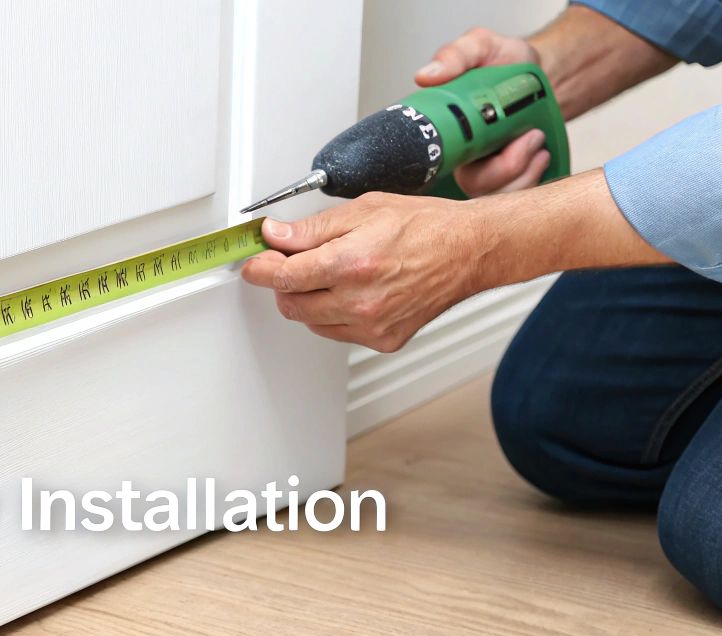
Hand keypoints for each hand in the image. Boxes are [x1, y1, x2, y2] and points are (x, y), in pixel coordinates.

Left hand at [240, 193, 485, 352]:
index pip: (285, 277)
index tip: (254, 263)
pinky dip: (333, 314)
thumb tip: (275, 235)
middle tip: (292, 263)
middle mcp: (360, 301)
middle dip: (284, 284)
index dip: (262, 269)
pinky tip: (353, 292)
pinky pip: (338, 332)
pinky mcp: (382, 340)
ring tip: (333, 273)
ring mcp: (372, 325)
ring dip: (308, 299)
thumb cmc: (424, 226)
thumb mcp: (363, 210)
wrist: (468, 252)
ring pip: (312, 321)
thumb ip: (313, 229)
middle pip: (292, 304)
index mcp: (351, 264)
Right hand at [414, 28, 550, 195]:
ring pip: (497, 196)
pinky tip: (541, 154)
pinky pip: (518, 197)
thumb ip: (456, 55)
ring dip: (524, 172)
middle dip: (504, 168)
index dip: (455, 160)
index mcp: (448, 130)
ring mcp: (488, 174)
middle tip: (528, 136)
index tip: (481, 140)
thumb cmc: (508, 63)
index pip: (436, 161)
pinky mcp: (512, 182)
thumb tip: (426, 75)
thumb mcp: (483, 46)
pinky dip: (535, 177)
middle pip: (472, 186)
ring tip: (536, 139)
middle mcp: (463, 158)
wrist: (544, 76)